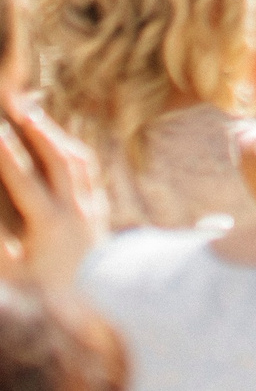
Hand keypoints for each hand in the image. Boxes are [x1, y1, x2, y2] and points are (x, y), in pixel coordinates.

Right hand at [0, 99, 106, 291]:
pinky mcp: (101, 203)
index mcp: (49, 224)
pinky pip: (89, 168)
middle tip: (18, 105)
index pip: (25, 182)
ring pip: (78, 159)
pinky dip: (73, 148)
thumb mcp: (14, 270)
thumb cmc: (47, 288)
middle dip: (38, 130)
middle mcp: (75, 207)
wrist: (99, 295)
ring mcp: (92, 203)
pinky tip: (61, 138)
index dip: (8, 156)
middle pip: (60, 159)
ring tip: (34, 114)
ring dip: (56, 134)